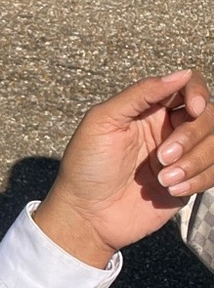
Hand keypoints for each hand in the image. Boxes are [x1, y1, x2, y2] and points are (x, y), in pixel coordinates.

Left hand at [33, 70, 213, 267]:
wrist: (87, 214)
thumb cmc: (86, 165)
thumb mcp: (102, 122)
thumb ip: (140, 94)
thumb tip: (182, 73)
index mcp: (147, 109)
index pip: (188, 87)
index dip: (197, 93)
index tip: (192, 110)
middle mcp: (168, 129)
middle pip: (208, 116)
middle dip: (190, 137)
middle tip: (161, 158)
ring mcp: (181, 156)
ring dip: (195, 162)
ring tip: (162, 180)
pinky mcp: (189, 182)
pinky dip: (198, 180)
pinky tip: (171, 190)